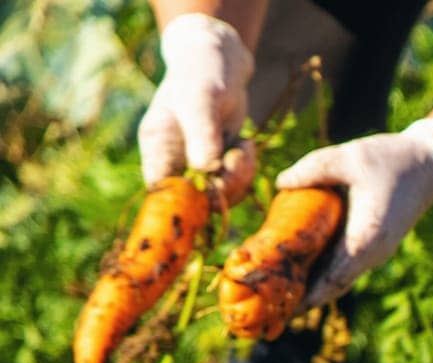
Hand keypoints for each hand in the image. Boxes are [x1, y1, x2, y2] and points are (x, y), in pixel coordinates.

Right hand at [137, 13, 255, 189]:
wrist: (219, 64)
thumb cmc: (201, 76)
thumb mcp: (201, 101)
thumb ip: (202, 135)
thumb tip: (205, 171)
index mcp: (158, 147)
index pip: (161, 190)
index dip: (184, 201)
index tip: (212, 190)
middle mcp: (174, 161)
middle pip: (195, 200)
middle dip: (223, 187)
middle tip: (238, 157)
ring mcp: (196, 165)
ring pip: (219, 195)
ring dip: (240, 178)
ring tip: (244, 146)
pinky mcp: (218, 165)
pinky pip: (235, 184)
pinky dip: (246, 170)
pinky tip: (246, 144)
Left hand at [276, 118, 432, 308]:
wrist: (427, 166)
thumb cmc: (389, 160)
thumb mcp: (348, 157)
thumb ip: (311, 169)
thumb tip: (280, 183)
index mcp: (367, 237)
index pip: (334, 279)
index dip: (308, 296)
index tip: (284, 308)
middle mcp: (373, 253)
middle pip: (334, 286)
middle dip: (305, 298)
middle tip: (272, 307)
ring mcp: (375, 253)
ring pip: (340, 279)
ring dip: (313, 287)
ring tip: (280, 291)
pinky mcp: (374, 247)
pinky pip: (345, 266)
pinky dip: (323, 273)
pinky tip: (299, 268)